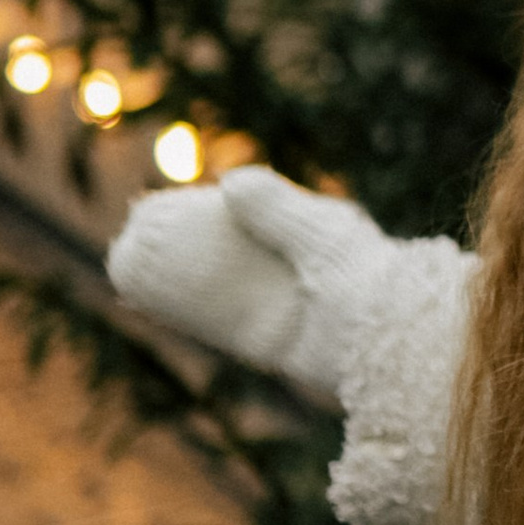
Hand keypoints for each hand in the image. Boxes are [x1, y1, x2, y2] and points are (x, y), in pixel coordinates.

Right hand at [106, 165, 383, 395]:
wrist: (391, 344)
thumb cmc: (366, 280)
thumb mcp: (321, 234)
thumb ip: (278, 209)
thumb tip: (230, 181)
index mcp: (320, 233)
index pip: (261, 211)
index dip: (219, 205)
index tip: (179, 198)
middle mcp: (299, 269)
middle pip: (235, 249)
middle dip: (192, 240)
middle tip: (142, 230)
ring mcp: (283, 306)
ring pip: (220, 286)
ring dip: (179, 276)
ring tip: (132, 260)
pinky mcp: (270, 342)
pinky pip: (219, 324)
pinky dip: (185, 311)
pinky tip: (148, 299)